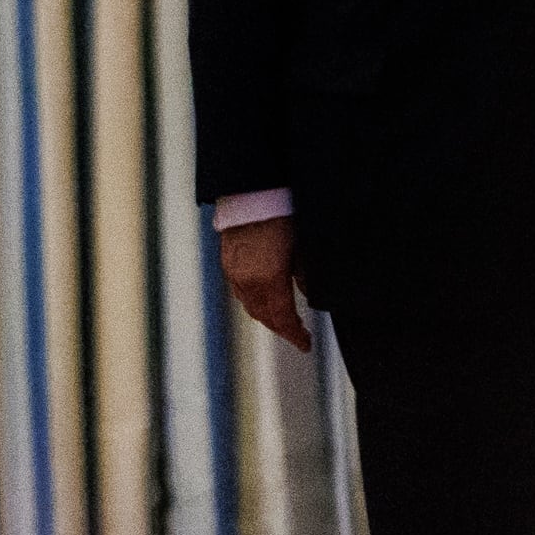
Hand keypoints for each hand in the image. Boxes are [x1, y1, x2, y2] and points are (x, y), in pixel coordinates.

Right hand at [220, 215, 309, 348]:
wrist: (250, 190)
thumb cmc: (280, 214)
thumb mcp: (303, 246)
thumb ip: (306, 275)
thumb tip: (307, 294)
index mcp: (268, 279)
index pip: (283, 318)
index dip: (295, 335)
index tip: (306, 344)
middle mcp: (247, 280)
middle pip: (264, 316)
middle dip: (281, 329)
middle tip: (297, 335)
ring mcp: (234, 272)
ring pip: (250, 306)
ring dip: (266, 317)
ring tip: (282, 321)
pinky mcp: (228, 262)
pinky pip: (240, 292)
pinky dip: (254, 302)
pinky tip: (264, 300)